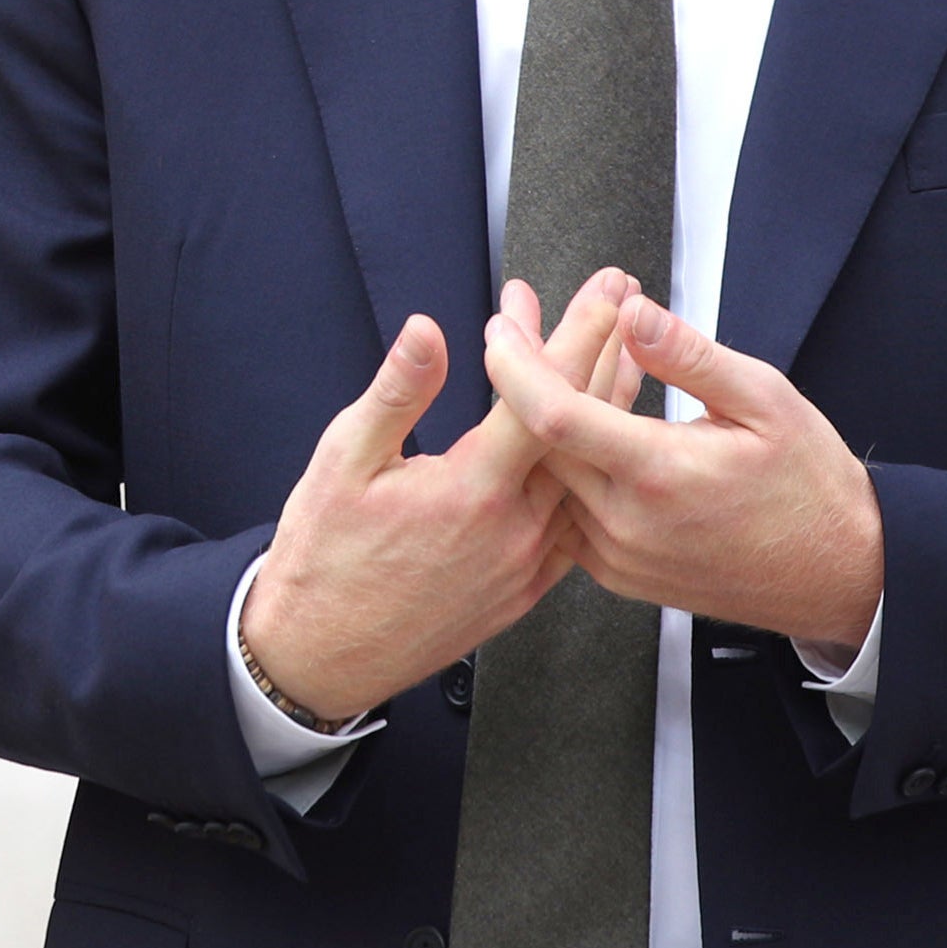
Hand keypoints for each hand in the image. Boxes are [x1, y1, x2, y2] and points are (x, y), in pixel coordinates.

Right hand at [240, 271, 644, 723]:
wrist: (323, 653)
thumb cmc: (326, 558)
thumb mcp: (344, 461)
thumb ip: (396, 393)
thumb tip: (427, 331)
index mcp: (470, 490)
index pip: (544, 397)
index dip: (578, 336)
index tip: (603, 295)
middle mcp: (513, 530)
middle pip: (580, 429)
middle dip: (604, 355)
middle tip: (623, 304)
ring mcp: (525, 564)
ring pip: (587, 476)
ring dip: (606, 412)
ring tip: (623, 360)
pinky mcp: (524, 590)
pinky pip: (576, 523)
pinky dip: (592, 475)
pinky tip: (597, 451)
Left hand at [482, 289, 884, 654]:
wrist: (839, 574)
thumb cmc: (809, 484)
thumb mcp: (764, 400)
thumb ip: (689, 356)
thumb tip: (631, 313)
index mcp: (659, 474)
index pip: (554, 416)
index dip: (515, 365)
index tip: (500, 325)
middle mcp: (627, 523)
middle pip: (540, 441)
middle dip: (525, 374)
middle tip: (521, 321)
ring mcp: (618, 555)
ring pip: (551, 475)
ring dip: (546, 417)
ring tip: (556, 359)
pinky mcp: (618, 573)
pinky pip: (568, 509)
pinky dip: (569, 461)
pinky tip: (586, 418)